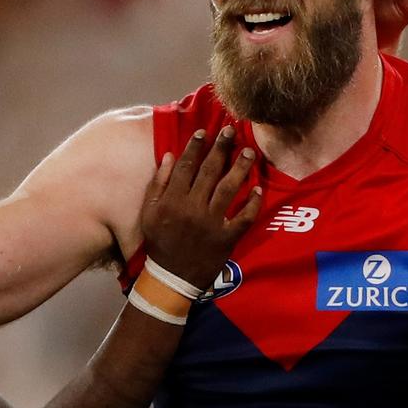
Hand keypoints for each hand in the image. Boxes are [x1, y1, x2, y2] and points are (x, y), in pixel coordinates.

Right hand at [139, 126, 261, 288]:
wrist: (171, 276)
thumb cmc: (159, 242)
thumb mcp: (149, 213)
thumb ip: (159, 184)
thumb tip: (171, 155)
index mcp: (172, 200)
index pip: (186, 166)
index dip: (195, 147)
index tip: (204, 132)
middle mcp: (192, 208)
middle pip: (210, 171)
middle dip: (221, 148)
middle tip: (230, 130)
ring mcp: (211, 223)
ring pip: (229, 189)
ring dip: (240, 168)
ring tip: (249, 152)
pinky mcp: (226, 238)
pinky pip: (243, 218)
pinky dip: (252, 204)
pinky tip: (258, 189)